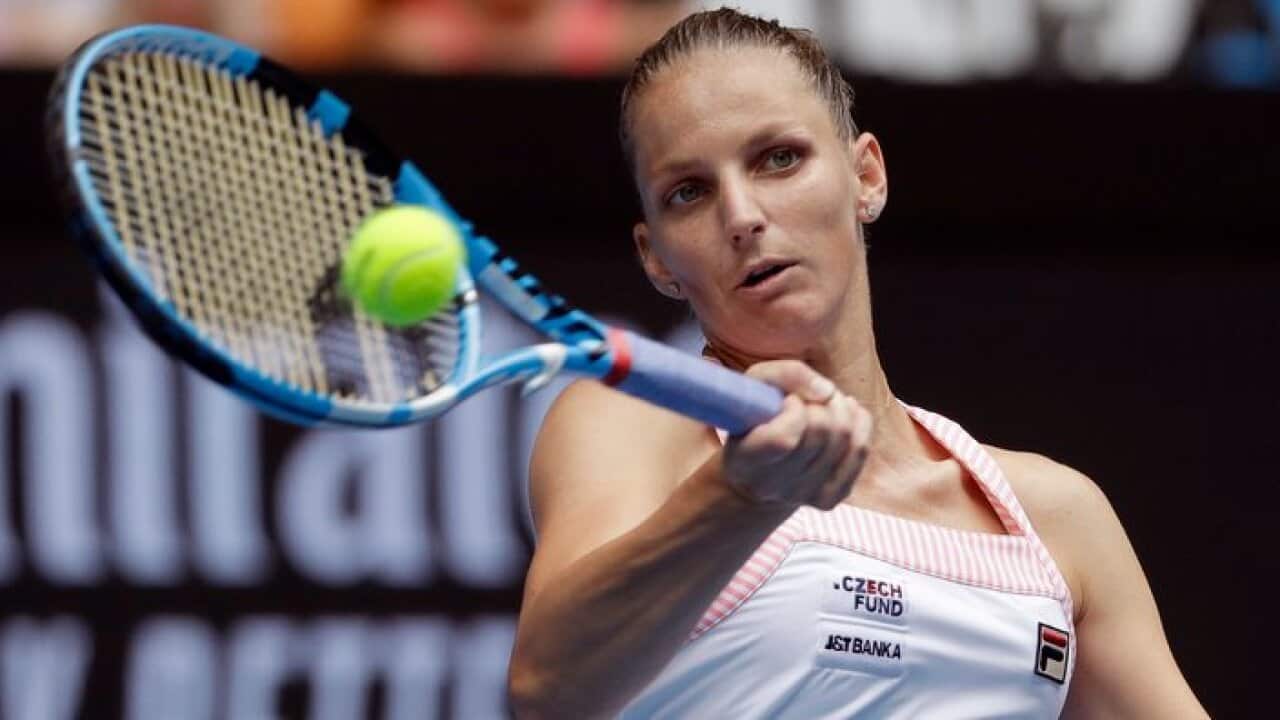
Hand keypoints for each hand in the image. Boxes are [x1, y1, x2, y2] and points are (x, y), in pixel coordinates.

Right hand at [721, 361, 871, 509]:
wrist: (758, 473)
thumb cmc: (755, 419)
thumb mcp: (757, 384)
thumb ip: (787, 375)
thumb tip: (827, 391)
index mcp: (746, 461)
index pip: (784, 439)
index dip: (795, 408)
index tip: (788, 400)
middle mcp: (774, 486)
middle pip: (821, 432)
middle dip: (820, 403)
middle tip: (808, 399)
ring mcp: (804, 496)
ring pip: (845, 438)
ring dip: (839, 409)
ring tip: (823, 404)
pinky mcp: (830, 499)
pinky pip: (860, 450)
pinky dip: (858, 423)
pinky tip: (842, 414)